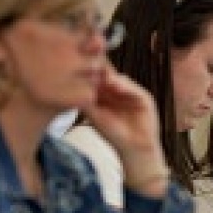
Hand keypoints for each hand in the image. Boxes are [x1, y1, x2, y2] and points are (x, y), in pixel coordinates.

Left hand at [85, 66, 167, 196]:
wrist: (134, 148)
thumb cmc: (114, 134)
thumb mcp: (95, 116)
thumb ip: (86, 101)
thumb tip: (69, 87)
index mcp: (105, 94)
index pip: (96, 78)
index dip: (88, 72)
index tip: (78, 66)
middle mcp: (118, 91)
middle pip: (108, 74)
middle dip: (99, 68)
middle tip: (88, 63)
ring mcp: (131, 93)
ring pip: (119, 79)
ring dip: (110, 75)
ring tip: (99, 73)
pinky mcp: (143, 98)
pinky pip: (133, 88)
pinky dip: (124, 85)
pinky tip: (114, 83)